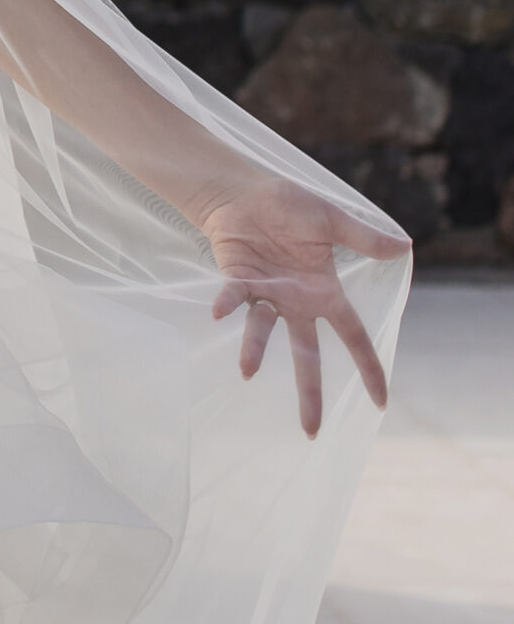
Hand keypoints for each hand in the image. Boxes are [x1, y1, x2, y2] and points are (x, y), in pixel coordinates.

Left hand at [199, 178, 408, 435]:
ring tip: (248, 372)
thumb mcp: (331, 221)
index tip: (380, 403)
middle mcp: (296, 301)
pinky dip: (226, 304)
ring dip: (255, 349)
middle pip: (308, 353)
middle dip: (310, 391)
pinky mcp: (238, 280)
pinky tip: (218, 313)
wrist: (244, 192)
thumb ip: (363, 238)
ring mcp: (266, 294)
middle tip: (311, 430)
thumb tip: (405, 245)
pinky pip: (234, 296)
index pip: (352, 336)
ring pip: (263, 331)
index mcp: (324, 292)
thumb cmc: (289, 206)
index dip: (368, 367)